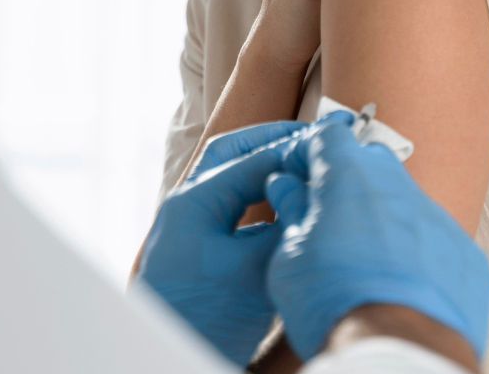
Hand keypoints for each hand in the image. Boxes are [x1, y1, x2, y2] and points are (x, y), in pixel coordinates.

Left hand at [137, 121, 304, 367]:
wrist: (164, 358)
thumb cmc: (197, 317)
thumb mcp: (249, 273)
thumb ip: (281, 231)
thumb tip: (311, 202)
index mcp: (194, 200)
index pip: (249, 160)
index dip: (289, 150)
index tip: (324, 146)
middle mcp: (190, 205)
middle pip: (232, 157)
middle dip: (269, 143)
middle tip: (307, 137)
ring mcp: (193, 227)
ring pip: (232, 183)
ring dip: (264, 171)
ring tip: (300, 166)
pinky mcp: (202, 251)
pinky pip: (234, 211)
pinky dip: (261, 203)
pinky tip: (286, 213)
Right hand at [263, 119, 488, 362]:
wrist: (399, 356)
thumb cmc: (334, 303)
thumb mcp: (290, 255)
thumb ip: (291, 211)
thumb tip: (286, 188)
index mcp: (348, 174)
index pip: (328, 133)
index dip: (311, 150)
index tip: (299, 173)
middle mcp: (397, 184)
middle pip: (371, 160)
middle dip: (350, 180)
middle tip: (331, 217)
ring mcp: (437, 217)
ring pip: (405, 201)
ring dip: (384, 218)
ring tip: (366, 261)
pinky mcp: (466, 253)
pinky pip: (436, 238)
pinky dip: (417, 251)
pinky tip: (399, 283)